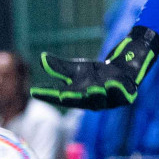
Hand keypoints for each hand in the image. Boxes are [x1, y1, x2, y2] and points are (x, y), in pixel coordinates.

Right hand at [33, 25, 158, 110]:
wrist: (122, 72)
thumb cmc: (96, 74)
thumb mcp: (78, 69)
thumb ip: (60, 67)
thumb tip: (41, 58)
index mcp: (78, 95)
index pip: (59, 96)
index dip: (47, 94)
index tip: (34, 91)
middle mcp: (91, 101)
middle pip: (80, 100)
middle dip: (73, 98)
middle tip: (63, 94)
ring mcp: (108, 100)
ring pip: (101, 100)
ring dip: (97, 95)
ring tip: (93, 89)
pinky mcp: (124, 96)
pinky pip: (121, 95)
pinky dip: (117, 90)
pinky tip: (114, 83)